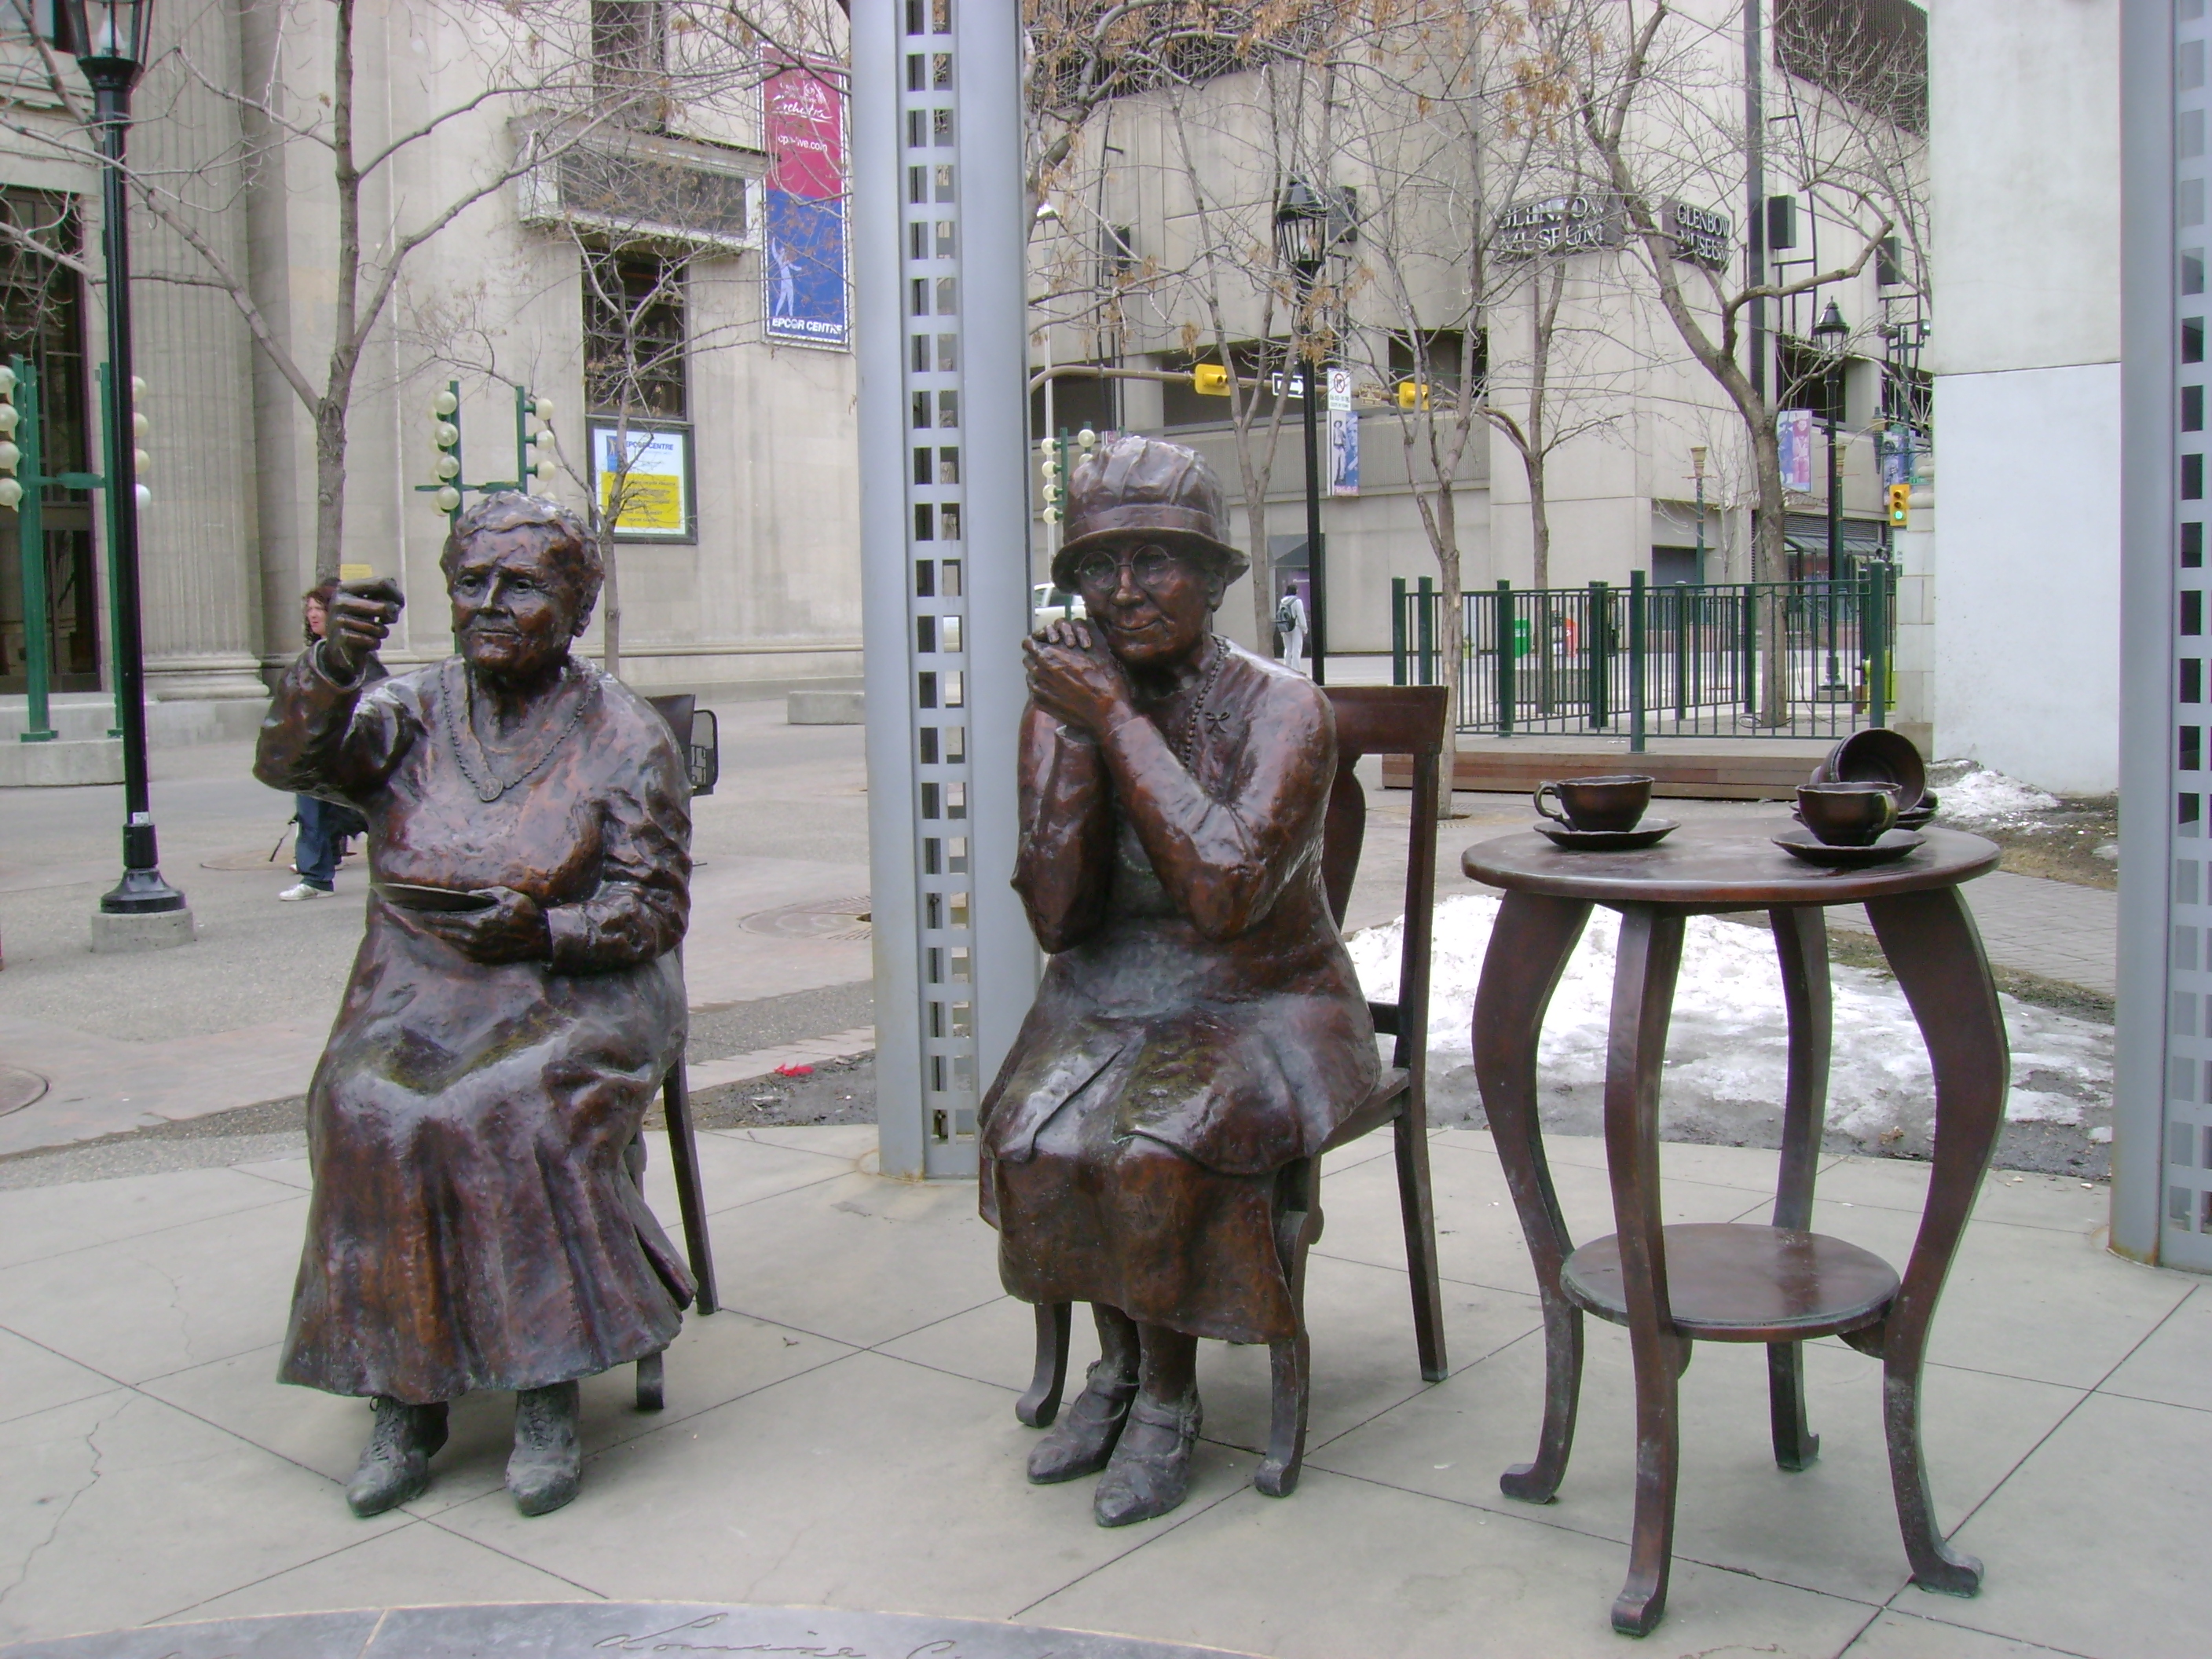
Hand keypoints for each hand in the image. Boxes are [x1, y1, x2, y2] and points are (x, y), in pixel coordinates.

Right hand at [324, 578, 403, 677]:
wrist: (338, 649)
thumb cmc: (358, 621)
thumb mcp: (367, 603)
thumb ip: (380, 592)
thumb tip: (393, 586)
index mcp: (345, 588)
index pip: (381, 583)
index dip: (396, 594)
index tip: (399, 604)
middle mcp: (340, 602)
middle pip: (384, 607)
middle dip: (392, 616)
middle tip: (388, 620)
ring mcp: (339, 620)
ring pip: (379, 629)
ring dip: (382, 633)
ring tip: (372, 633)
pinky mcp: (341, 638)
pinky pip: (373, 642)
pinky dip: (375, 644)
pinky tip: (366, 643)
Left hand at [414, 885, 550, 963]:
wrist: (541, 939)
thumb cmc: (524, 913)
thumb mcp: (505, 895)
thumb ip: (484, 894)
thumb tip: (467, 895)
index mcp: (476, 923)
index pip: (444, 918)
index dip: (429, 914)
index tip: (417, 909)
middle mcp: (473, 940)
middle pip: (443, 931)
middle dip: (430, 923)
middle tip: (418, 916)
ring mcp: (477, 952)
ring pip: (450, 942)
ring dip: (439, 933)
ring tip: (430, 925)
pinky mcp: (482, 959)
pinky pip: (460, 950)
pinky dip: (451, 941)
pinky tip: (448, 935)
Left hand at [1024, 620, 1130, 735]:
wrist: (1106, 713)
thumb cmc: (1104, 681)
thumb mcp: (1095, 652)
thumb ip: (1077, 640)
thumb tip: (1074, 631)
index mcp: (1049, 655)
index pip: (1028, 643)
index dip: (1037, 641)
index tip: (1046, 644)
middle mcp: (1039, 672)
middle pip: (1027, 659)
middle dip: (1037, 657)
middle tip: (1052, 659)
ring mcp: (1039, 690)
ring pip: (1030, 675)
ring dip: (1039, 672)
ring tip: (1056, 675)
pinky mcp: (1042, 704)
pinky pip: (1035, 691)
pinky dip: (1043, 687)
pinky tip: (1057, 689)